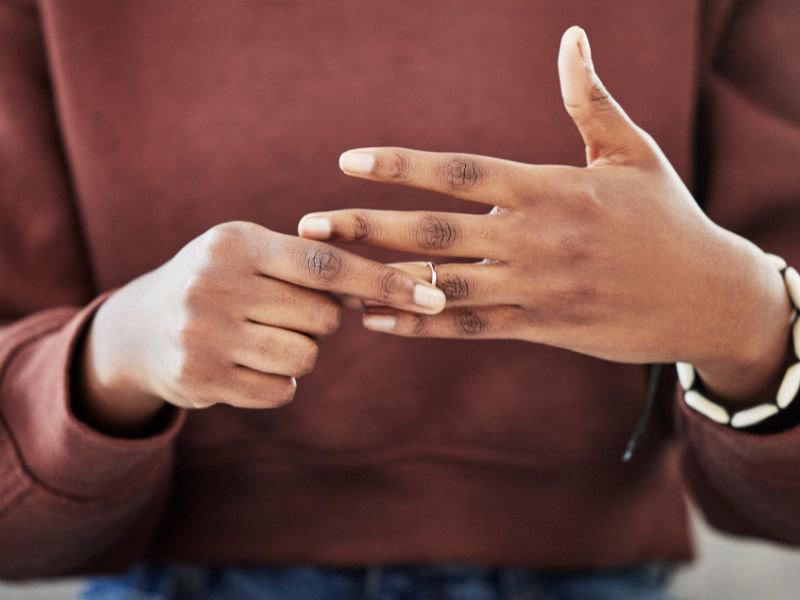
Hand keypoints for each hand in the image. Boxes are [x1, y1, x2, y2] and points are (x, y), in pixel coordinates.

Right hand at [78, 221, 445, 434]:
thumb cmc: (220, 283)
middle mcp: (214, 284)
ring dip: (299, 353)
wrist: (140, 328)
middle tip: (285, 312)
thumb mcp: (251, 254)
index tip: (435, 296)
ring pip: (304, 357)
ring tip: (262, 338)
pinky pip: (279, 390)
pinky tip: (246, 364)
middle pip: (322, 316)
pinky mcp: (199, 378)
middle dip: (321, 320)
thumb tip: (390, 286)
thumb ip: (311, 262)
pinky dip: (276, 382)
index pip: (326, 263)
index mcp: (236, 243)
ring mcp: (202, 334)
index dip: (384, 280)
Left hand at [298, 27, 792, 404]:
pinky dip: (420, 326)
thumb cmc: (666, 218)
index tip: (348, 161)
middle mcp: (535, 239)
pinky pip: (468, 329)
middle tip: (309, 226)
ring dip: (381, 282)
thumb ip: (589, 100)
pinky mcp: (540, 328)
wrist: (705, 296)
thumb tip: (572, 36)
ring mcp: (535, 289)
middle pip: (435, 232)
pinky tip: (375, 323)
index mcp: (551, 189)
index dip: (401, 166)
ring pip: (443, 286)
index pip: (461, 172)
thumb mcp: (631, 152)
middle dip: (367, 227)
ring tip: (328, 278)